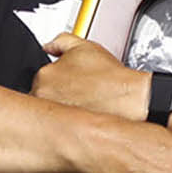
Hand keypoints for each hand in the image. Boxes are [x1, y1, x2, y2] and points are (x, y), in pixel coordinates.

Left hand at [32, 33, 146, 121]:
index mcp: (44, 76)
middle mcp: (43, 97)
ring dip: (60, 110)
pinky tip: (81, 117)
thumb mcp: (84, 47)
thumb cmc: (111, 77)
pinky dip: (66, 123)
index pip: (40, 81)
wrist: (131, 99)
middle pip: (41, 98)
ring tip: (80, 106)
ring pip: (49, 113)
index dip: (55, 82)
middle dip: (55, 97)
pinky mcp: (63, 131)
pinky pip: (58, 128)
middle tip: (74, 96)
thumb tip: (49, 46)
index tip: (67, 84)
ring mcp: (52, 115)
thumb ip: (61, 41)